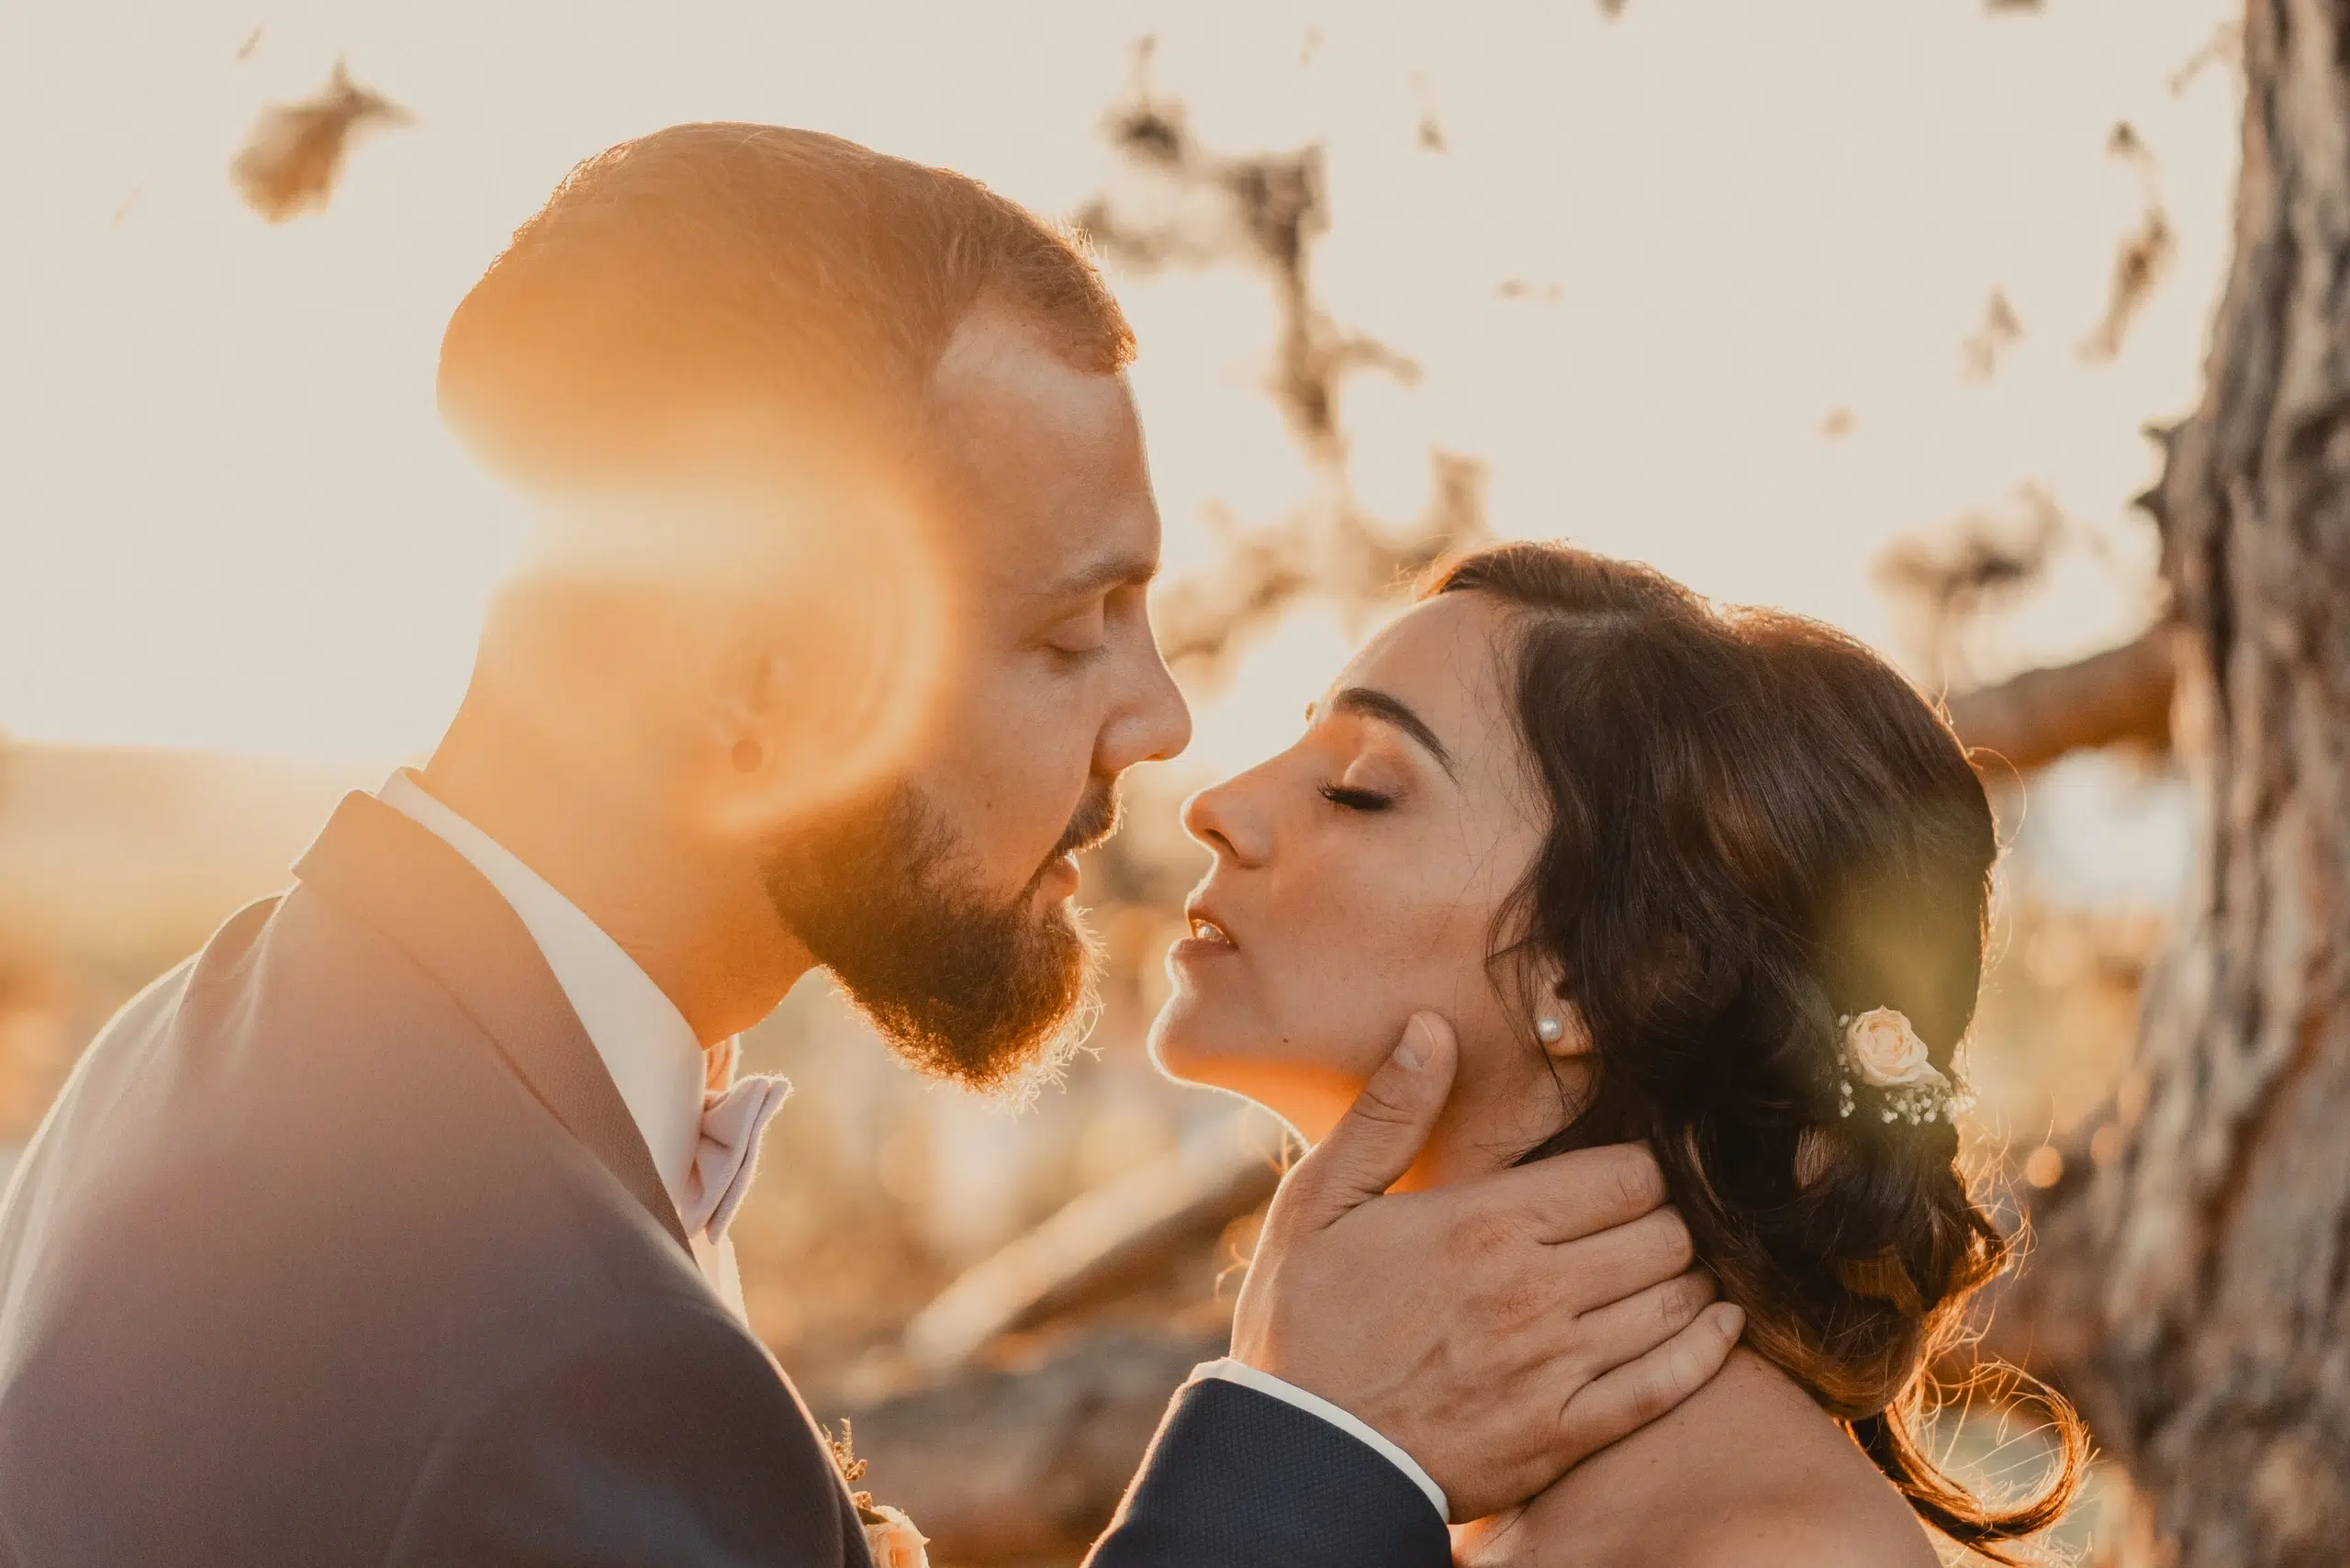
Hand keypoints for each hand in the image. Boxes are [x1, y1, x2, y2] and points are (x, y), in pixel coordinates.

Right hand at [1229, 1012, 1744, 1520]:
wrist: (1299, 1456)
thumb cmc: (1301, 1321)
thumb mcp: (1320, 1202)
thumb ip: (1388, 1113)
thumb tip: (1432, 1026)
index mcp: (1485, 1223)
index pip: (1625, 1174)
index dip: (1643, 1165)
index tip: (1629, 1168)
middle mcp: (1535, 1290)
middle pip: (1665, 1232)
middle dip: (1671, 1216)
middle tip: (1653, 1217)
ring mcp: (1556, 1368)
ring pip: (1676, 1301)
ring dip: (1691, 1276)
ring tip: (1678, 1265)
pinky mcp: (1564, 1436)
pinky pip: (1667, 1386)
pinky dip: (1708, 1350)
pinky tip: (1723, 1325)